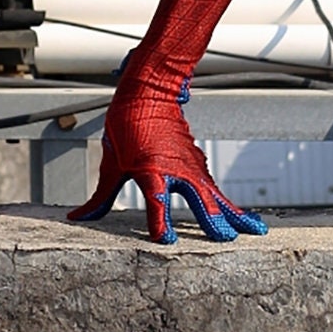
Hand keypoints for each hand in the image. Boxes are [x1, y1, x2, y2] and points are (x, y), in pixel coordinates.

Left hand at [68, 75, 267, 243]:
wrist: (149, 91)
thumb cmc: (126, 125)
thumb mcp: (110, 162)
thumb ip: (100, 196)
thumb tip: (78, 218)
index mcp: (150, 169)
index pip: (156, 201)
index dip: (160, 222)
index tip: (164, 240)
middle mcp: (176, 169)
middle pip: (198, 200)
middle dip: (211, 221)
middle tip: (224, 240)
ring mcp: (191, 166)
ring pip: (215, 195)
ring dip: (233, 214)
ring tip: (254, 232)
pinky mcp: (197, 165)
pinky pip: (214, 189)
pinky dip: (229, 205)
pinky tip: (241, 221)